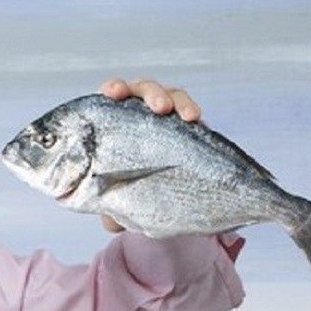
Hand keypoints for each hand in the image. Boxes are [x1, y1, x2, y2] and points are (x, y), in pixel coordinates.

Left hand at [98, 78, 201, 232]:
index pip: (110, 97)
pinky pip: (193, 115)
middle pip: (143, 90)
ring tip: (191, 117)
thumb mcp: (115, 201)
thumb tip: (110, 222)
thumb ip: (109, 206)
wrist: (157, 204)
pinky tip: (200, 124)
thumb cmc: (126, 193)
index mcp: (112, 120)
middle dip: (152, 93)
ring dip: (180, 102)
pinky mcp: (188, 128)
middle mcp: (139, 113)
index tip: (115, 93)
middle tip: (160, 107)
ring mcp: (166, 117)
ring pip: (172, 97)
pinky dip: (195, 116)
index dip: (113, 89)